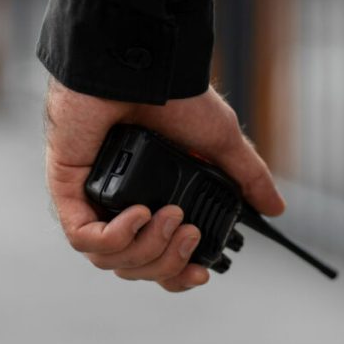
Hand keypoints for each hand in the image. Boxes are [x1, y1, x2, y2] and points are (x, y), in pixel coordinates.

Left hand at [44, 79, 284, 292]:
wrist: (144, 69)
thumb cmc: (175, 96)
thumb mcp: (220, 142)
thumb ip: (245, 177)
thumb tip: (276, 207)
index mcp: (151, 198)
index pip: (156, 259)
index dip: (177, 275)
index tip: (200, 272)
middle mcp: (118, 204)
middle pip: (135, 267)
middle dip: (166, 262)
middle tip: (186, 232)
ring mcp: (90, 198)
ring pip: (109, 260)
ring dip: (146, 249)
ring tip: (168, 217)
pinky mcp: (67, 189)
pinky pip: (82, 238)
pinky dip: (115, 237)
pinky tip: (139, 213)